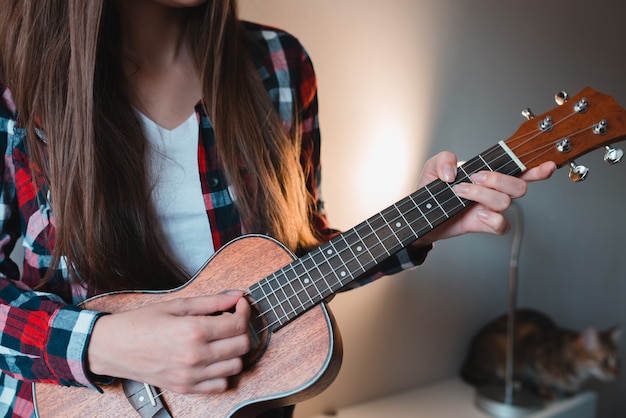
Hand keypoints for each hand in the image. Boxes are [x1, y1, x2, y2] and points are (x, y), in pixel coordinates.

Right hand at [87, 291, 250, 393]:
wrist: (113, 347)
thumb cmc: (141, 323)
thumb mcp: (177, 304)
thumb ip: (211, 301)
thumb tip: (237, 295)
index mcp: (193, 331)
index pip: (238, 324)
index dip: (244, 311)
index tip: (240, 305)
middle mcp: (195, 355)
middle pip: (242, 345)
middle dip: (242, 329)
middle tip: (232, 320)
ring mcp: (192, 375)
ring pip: (236, 366)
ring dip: (235, 351)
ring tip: (223, 339)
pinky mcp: (186, 388)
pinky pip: (221, 384)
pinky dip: (223, 372)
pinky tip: (214, 358)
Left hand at [412, 151, 555, 244]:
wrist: (421, 216)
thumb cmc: (432, 192)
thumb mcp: (433, 167)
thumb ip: (443, 159)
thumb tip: (454, 172)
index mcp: (489, 176)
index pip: (520, 170)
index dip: (536, 168)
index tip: (547, 164)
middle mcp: (494, 192)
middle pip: (518, 186)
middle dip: (497, 179)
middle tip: (474, 177)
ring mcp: (490, 209)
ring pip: (506, 202)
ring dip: (482, 194)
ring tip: (461, 193)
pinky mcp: (483, 225)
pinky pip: (501, 225)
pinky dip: (492, 218)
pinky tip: (477, 214)